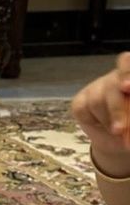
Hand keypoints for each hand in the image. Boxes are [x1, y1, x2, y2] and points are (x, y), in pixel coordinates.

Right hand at [72, 52, 129, 177]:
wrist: (117, 141)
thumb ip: (129, 110)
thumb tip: (124, 118)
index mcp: (129, 78)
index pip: (126, 62)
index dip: (126, 73)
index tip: (126, 87)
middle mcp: (115, 78)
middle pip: (112, 85)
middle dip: (116, 108)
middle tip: (119, 129)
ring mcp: (96, 88)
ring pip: (97, 100)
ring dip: (107, 120)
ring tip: (116, 132)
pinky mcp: (80, 101)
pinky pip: (82, 109)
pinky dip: (92, 121)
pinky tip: (100, 124)